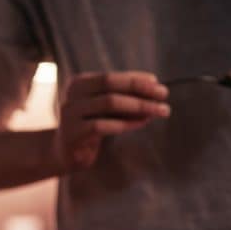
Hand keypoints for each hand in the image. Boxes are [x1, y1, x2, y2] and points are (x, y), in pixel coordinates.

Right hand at [53, 71, 169, 169]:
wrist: (65, 153)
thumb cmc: (90, 126)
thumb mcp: (104, 109)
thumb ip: (123, 98)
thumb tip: (155, 91)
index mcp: (79, 83)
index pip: (111, 76)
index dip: (136, 79)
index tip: (158, 84)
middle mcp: (72, 95)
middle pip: (110, 85)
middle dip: (140, 89)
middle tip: (164, 95)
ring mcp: (70, 114)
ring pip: (109, 103)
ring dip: (139, 106)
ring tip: (161, 111)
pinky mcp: (73, 133)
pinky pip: (104, 125)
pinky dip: (126, 123)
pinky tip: (142, 123)